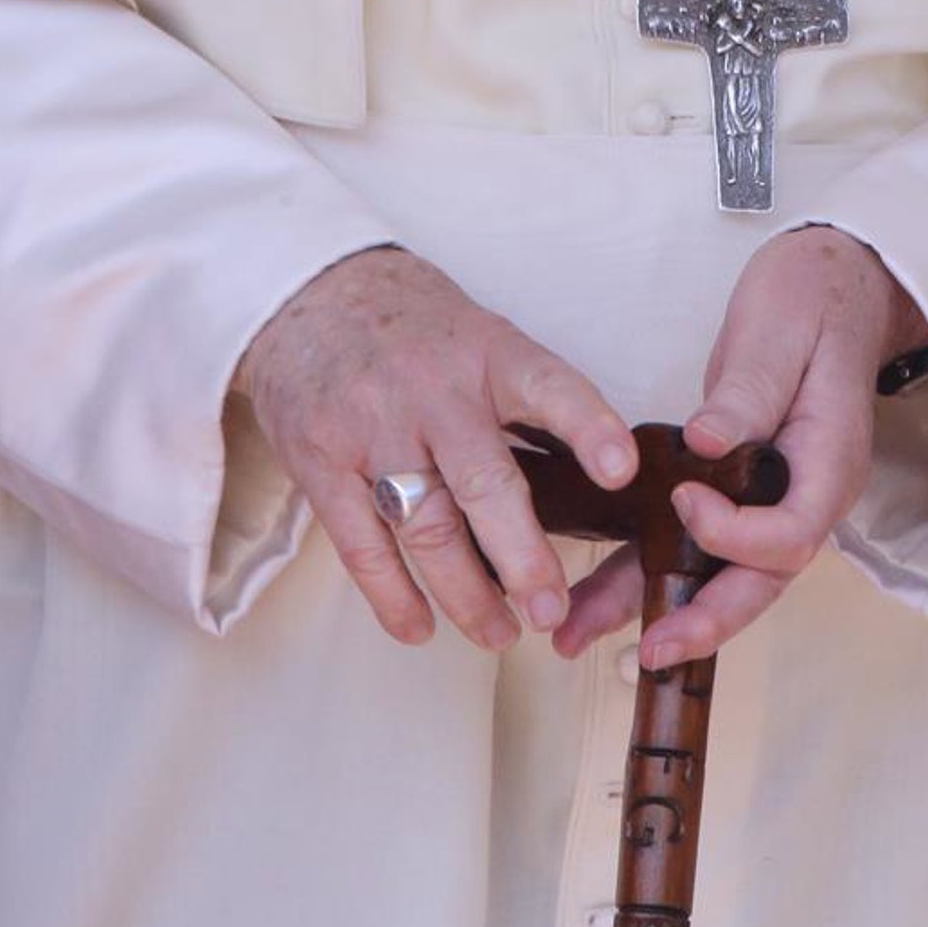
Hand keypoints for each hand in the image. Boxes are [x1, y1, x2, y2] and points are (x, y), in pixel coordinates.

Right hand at [235, 246, 637, 652]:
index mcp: (488, 351)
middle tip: (551, 609)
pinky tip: (421, 628)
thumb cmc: (414, 326)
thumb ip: (523, 399)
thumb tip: (592, 484)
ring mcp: (372, 426)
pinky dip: (393, 595)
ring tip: (500, 634)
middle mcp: (433, 389)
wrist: (306, 292)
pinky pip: (361, 543)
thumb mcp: (480, 334)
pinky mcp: (321, 460)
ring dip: (467, 593)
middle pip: (484, 481)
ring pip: (426, 525)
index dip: (588, 428)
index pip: (549, 387)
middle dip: (523, 557)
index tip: (622, 473)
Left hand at [554, 226, 927, 671]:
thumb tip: (707, 443)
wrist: (834, 284)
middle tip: (647, 651)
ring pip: (723, 574)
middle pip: (761, 581)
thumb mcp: (781, 332)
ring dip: (660, 610)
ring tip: (583, 637)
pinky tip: (594, 598)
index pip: (791, 533)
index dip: (736, 535)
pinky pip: (697, 543)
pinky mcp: (738, 487)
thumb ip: (750, 393)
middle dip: (703, 621)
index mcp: (828, 462)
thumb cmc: (814, 300)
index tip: (684, 501)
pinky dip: (649, 571)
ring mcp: (773, 497)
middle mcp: (805, 494)